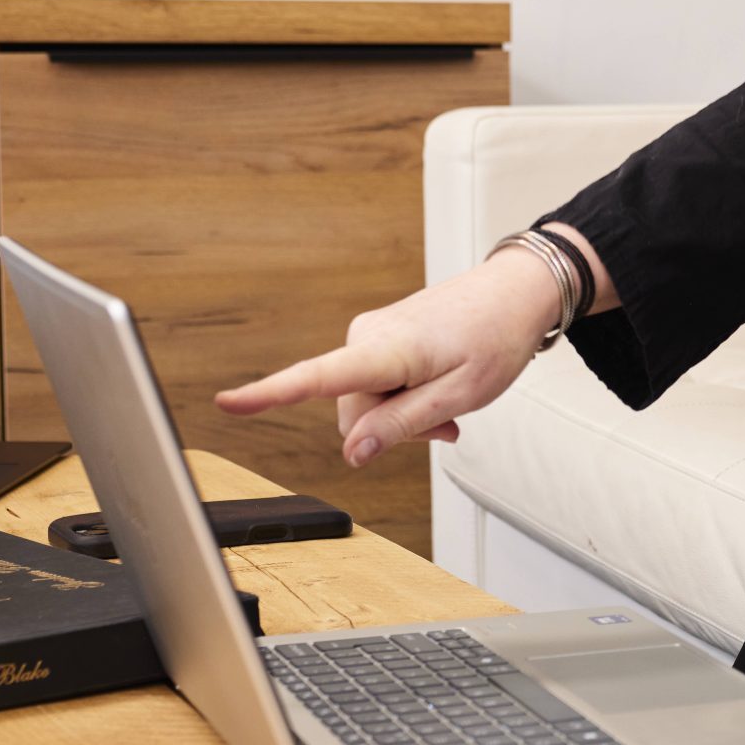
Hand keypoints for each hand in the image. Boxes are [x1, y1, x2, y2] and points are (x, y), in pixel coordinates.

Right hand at [214, 248, 561, 467]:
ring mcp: (370, 333)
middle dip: (391, 430)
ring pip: (364, 403)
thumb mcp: (461, 395)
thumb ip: (403, 425)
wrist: (518, 291)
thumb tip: (351, 453)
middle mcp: (367, 335)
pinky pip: (374, 385)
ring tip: (449, 406)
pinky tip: (437, 393)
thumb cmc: (497, 338)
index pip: (319, 377)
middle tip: (446, 427)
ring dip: (401, 415)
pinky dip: (403, 397)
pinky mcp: (377, 336)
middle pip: (353, 413)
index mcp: (388, 349)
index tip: (226, 403)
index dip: (269, 394)